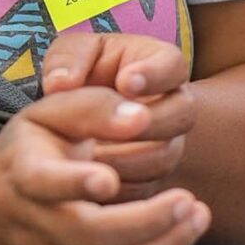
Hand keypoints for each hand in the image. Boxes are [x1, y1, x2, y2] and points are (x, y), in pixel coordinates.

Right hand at [0, 85, 210, 244]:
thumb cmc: (31, 149)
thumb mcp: (51, 112)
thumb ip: (94, 108)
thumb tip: (139, 116)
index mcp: (25, 172)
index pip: (44, 181)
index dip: (74, 182)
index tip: (107, 178)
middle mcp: (32, 221)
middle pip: (89, 234)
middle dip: (146, 221)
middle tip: (187, 201)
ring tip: (197, 217)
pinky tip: (177, 237)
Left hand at [39, 30, 194, 197]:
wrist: (73, 119)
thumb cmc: (80, 73)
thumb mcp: (72, 54)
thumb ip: (69, 59)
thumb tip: (62, 83)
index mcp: (161, 66)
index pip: (172, 65)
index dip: (154, 75)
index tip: (125, 82)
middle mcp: (174, 107)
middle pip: (183, 115)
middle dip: (151, 122)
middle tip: (119, 125)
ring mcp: (167, 146)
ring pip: (165, 157)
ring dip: (129, 158)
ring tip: (92, 155)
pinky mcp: (152, 180)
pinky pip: (144, 190)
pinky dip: (119, 188)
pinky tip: (89, 182)